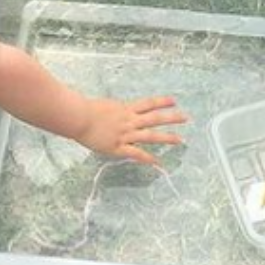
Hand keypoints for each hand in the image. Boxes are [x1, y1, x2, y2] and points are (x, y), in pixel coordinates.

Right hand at [73, 96, 187, 165]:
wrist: (78, 118)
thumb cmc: (86, 110)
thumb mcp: (106, 106)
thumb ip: (116, 110)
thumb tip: (120, 112)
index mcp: (126, 109)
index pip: (148, 103)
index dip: (162, 102)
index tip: (174, 101)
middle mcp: (129, 121)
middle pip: (154, 118)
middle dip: (171, 118)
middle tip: (186, 117)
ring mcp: (125, 134)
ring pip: (150, 135)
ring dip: (166, 137)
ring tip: (180, 140)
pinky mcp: (118, 147)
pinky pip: (136, 153)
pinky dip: (148, 158)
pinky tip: (158, 163)